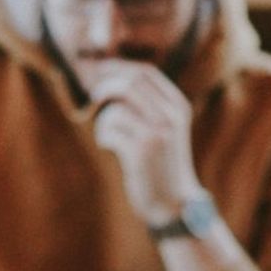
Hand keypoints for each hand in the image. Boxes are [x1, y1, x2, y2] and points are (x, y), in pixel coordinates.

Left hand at [90, 61, 201, 225]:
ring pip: (116, 109)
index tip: (100, 71)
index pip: (146, 72)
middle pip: (130, 83)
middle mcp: (170, 116)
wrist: (173, 203)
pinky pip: (110, 130)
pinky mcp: (141, 151)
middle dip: (105, 85)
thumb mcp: (165, 130)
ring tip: (109, 136)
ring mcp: (157, 133)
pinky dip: (104, 137)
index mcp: (178, 107)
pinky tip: (111, 147)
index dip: (119, 67)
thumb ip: (149, 106)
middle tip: (92, 96)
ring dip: (104, 121)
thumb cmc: (162, 165)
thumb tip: (112, 79)